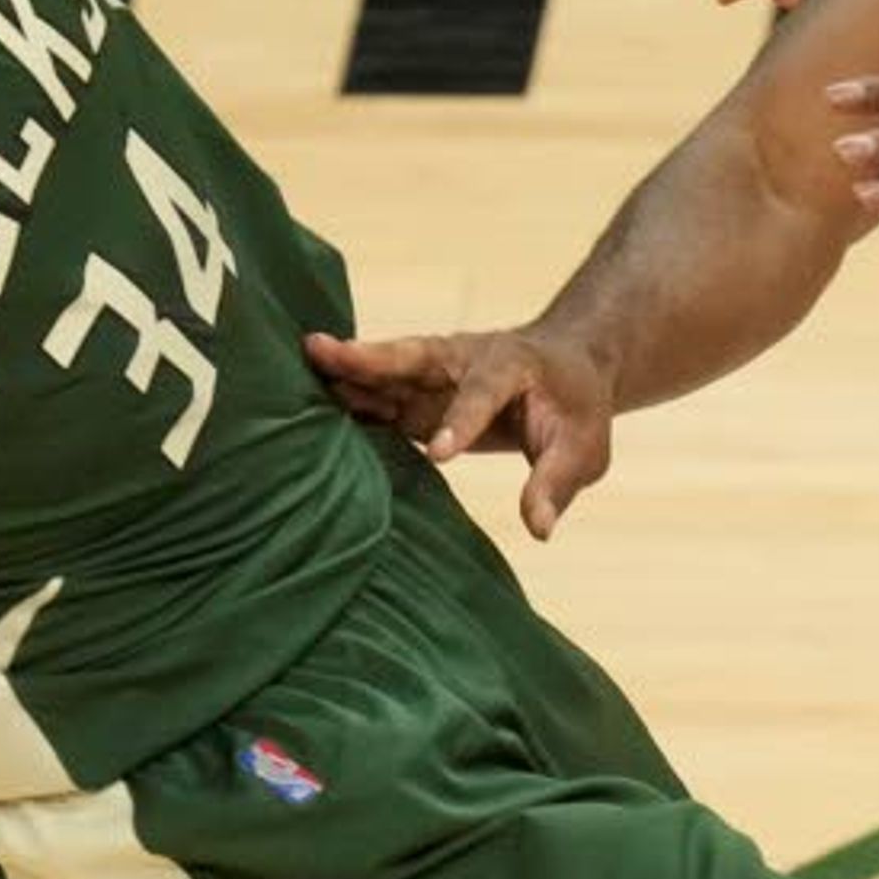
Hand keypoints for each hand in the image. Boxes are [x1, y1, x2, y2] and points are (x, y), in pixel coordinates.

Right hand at [304, 325, 617, 537]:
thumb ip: (556, 482)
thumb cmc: (576, 411)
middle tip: (322, 350)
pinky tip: (302, 405)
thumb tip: (539, 528)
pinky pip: (376, 395)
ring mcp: (435, 375)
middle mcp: (465, 361)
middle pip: (414, 355)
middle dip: (370, 357)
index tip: (439, 453)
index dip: (461, 421)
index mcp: (512, 366)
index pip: (482, 393)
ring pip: (386, 369)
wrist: (565, 369)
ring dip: (344, 371)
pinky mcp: (415, 394)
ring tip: (294, 367)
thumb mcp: (584, 449)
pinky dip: (344, 397)